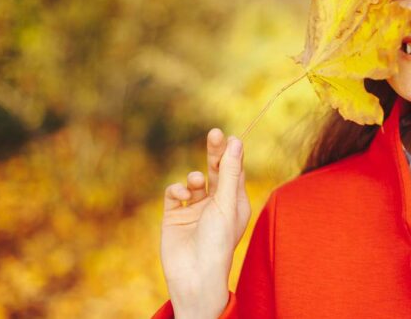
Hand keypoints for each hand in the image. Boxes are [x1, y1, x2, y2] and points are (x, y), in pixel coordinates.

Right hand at [160, 129, 251, 318]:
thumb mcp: (227, 204)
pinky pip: (174, 193)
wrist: (194, 275)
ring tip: (197, 182)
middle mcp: (216, 204)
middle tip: (214, 133)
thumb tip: (236, 142)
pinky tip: (181, 194)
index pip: (235, 171)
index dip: (231, 153)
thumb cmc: (218, 241)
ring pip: (194, 181)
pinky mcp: (174, 215)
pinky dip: (177, 188)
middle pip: (216, 170)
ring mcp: (194, 209)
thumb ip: (229, 172)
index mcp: (235, 202)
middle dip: (214, 153)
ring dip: (196, 177)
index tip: (228, 136)